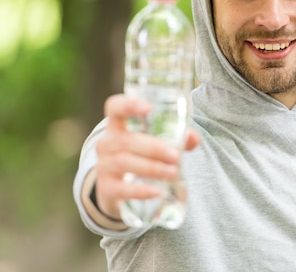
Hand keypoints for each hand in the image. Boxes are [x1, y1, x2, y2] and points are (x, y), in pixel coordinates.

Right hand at [94, 94, 199, 219]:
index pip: (114, 107)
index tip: (148, 107)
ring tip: (173, 172)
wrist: (118, 187)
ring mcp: (104, 166)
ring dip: (151, 167)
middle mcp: (106, 143)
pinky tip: (157, 192)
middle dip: (153, 148)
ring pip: (123, 162)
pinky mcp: (107, 188)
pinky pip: (121, 189)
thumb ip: (177, 137)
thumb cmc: (141, 154)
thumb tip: (192, 137)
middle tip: (175, 156)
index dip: (128, 104)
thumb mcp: (155, 142)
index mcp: (118, 125)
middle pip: (125, 140)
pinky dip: (140, 190)